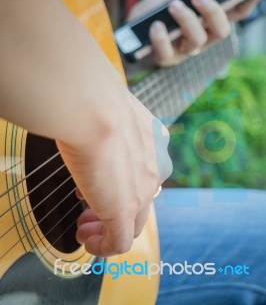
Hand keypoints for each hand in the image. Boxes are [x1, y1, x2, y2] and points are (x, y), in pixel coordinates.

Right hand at [57, 91, 171, 257]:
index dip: (119, 182)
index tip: (95, 183)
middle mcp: (156, 168)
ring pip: (132, 222)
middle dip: (114, 207)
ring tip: (85, 228)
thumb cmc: (95, 102)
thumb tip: (93, 128)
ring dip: (107, 228)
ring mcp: (142, 192)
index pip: (144, 172)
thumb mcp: (109, 111)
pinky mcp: (125, 211)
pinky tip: (87, 240)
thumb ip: (108, 124)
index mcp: (155, 143)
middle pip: (141, 201)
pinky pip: (119, 242)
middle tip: (89, 211)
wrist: (95, 109)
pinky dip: (103, 246)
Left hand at [128, 0, 265, 66]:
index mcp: (207, 22)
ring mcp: (183, 51)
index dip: (250, 0)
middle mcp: (201, 38)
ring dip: (187, 20)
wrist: (129, 33)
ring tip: (173, 5)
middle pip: (221, 31)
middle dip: (213, 12)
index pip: (235, 14)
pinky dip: (162, 39)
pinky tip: (156, 26)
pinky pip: (168, 53)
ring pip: (197, 41)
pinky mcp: (165, 59)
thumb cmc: (156, 14)